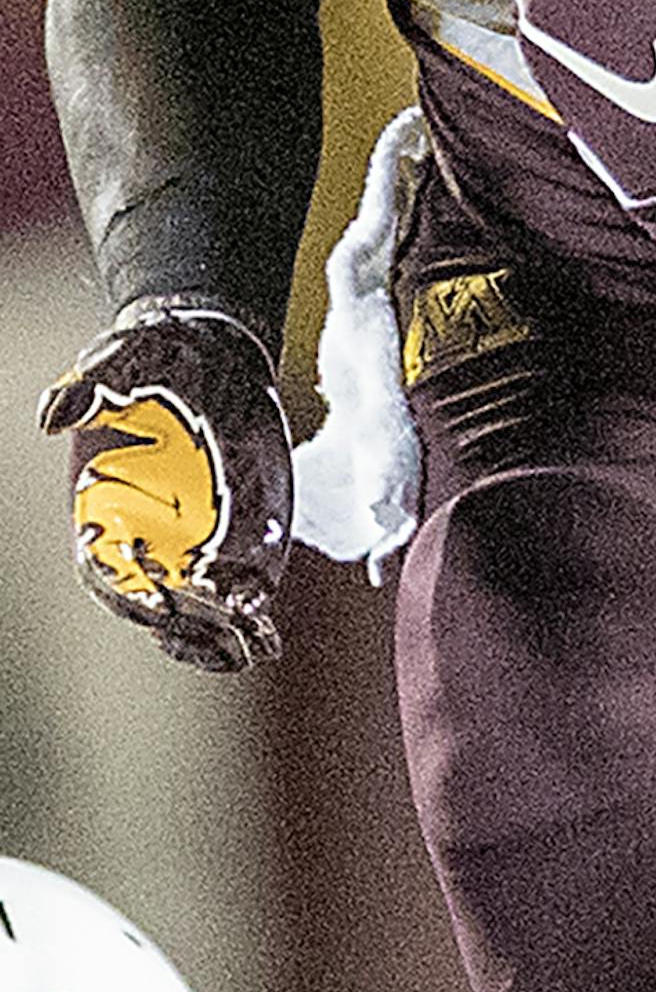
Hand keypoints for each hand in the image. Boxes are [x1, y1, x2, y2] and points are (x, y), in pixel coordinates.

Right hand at [38, 298, 292, 669]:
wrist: (211, 346)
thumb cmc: (156, 358)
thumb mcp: (121, 362)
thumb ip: (87, 390)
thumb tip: (53, 417)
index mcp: (105, 506)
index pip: (107, 566)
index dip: (129, 590)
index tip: (158, 605)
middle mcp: (146, 535)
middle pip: (157, 598)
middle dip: (184, 621)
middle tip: (216, 631)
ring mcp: (193, 540)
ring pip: (197, 606)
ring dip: (217, 633)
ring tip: (248, 645)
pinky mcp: (239, 535)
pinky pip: (239, 586)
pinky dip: (249, 614)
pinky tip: (266, 637)